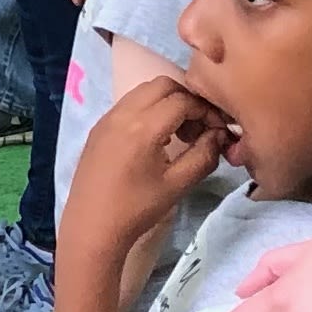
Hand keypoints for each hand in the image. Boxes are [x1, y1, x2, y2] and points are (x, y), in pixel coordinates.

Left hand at [60, 78, 234, 271]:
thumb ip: (203, 155)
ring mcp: (107, 118)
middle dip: (187, 99)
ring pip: (143, 91)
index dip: (206, 110)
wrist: (92, 226)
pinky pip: (128, 104)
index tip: (217, 129)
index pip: (183, 100)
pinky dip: (148, 109)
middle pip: (162, 85)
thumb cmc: (136, 209)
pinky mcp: (98, 127)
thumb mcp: (178, 185)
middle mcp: (122, 113)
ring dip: (167, 102)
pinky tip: (156, 139)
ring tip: (179, 134)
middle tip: (198, 127)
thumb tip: (219, 135)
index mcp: (142, 127)